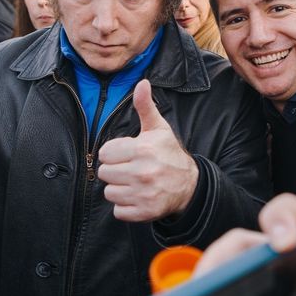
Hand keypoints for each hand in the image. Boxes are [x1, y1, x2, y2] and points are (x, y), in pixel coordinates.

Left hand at [98, 79, 198, 221]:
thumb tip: (142, 82)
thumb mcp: (158, 129)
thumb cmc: (169, 153)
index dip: (114, 154)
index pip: (105, 153)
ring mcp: (144, 194)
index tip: (127, 155)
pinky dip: (125, 207)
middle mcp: (142, 172)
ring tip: (134, 183)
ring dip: (119, 189)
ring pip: (109, 193)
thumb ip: (145, 106)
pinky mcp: (144, 212)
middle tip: (130, 169)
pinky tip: (138, 197)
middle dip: (115, 171)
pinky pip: (118, 211)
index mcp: (142, 150)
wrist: (190, 185)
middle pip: (104, 173)